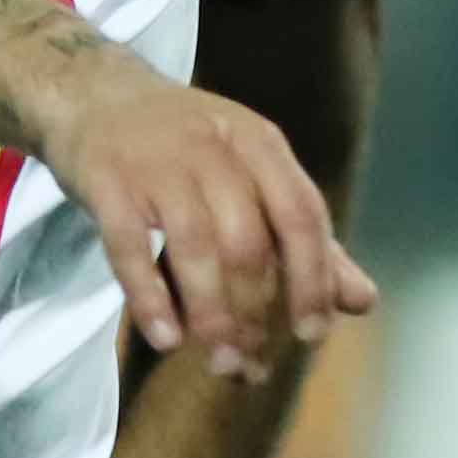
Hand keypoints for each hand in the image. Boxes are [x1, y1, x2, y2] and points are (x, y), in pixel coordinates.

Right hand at [25, 66, 376, 378]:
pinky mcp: (107, 180)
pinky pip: (130, 247)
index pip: (300, 215)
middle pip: (247, 241)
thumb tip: (363, 302)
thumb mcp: (250, 172)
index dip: (313, 278)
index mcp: (259, 144)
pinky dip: (150, 297)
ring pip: (195, 248)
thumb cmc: (184, 147)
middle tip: (251, 366)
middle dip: (255, 313)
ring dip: (211, 315)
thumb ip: (303, 236)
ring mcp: (158, 163)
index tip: (310, 333)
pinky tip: (167, 339)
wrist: (94, 92)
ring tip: (220, 362)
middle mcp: (214, 148)